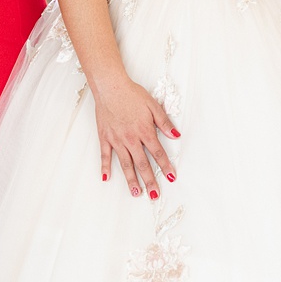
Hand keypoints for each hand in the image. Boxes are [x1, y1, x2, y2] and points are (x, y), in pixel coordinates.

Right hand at [91, 76, 178, 198]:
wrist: (110, 87)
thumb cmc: (132, 94)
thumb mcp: (153, 106)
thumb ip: (164, 123)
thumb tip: (176, 136)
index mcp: (145, 131)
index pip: (158, 153)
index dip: (165, 166)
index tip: (171, 177)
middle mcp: (131, 139)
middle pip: (142, 164)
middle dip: (150, 181)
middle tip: (154, 195)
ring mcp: (117, 140)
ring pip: (125, 164)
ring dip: (131, 179)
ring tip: (136, 192)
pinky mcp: (104, 138)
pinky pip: (105, 156)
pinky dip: (105, 167)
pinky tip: (106, 178)